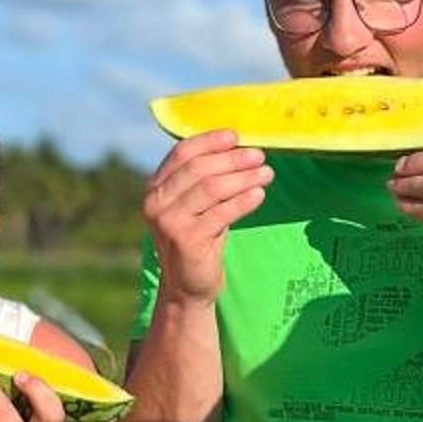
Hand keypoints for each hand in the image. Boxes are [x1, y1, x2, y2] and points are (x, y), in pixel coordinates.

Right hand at [145, 129, 272, 305]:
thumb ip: (206, 179)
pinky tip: (259, 194)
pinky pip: (222, 213)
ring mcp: (169, 221)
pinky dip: (243, 201)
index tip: (235, 136)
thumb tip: (241, 148)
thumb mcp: (196, 205)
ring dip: (243, 177)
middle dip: (232, 159)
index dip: (210, 141)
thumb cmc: (198, 238)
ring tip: (267, 173)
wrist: (187, 285)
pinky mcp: (187, 239)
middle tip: (259, 156)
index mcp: (155, 187)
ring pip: (212, 188)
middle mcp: (156, 202)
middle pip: (199, 168)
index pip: (182, 153)